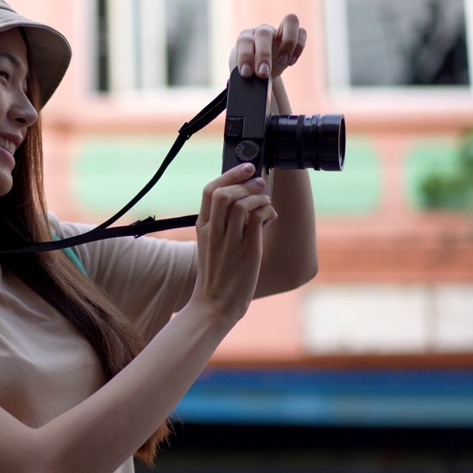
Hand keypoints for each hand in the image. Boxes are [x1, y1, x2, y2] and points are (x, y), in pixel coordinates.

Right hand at [192, 162, 276, 322]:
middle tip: (260, 183)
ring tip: (266, 203)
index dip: (230, 175)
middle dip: (245, 182)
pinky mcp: (247, 250)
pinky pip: (258, 219)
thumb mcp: (211, 246)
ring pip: (242, 204)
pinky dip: (267, 211)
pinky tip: (270, 218)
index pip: (209, 191)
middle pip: (224, 193)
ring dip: (259, 197)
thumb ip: (221, 224)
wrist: (214, 304)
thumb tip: (241, 203)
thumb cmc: (216, 276)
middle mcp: (214, 232)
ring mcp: (230, 241)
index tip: (246, 167)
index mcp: (202, 228)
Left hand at [229, 14, 306, 79]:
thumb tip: (242, 89)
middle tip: (263, 73)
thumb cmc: (249, 71)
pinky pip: (302, 32)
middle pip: (264, 34)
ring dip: (288, 43)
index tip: (246, 73)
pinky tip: (291, 62)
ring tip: (283, 62)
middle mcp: (262, 31)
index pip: (245, 41)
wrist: (258, 71)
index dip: (245, 56)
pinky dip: (299, 46)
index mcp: (246, 38)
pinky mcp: (293, 37)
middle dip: (264, 55)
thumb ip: (243, 77)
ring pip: (289, 21)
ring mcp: (279, 32)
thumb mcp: (243, 74)